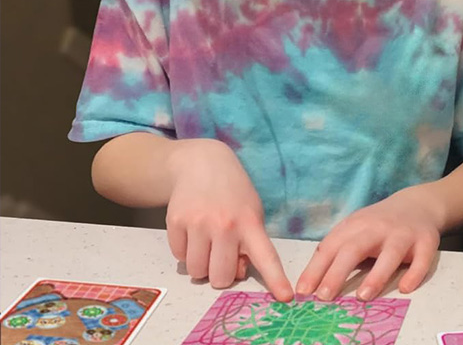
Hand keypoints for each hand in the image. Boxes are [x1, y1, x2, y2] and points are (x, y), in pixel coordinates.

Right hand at [165, 139, 292, 300]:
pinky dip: (186, 252)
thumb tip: (237, 272)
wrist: (202, 164)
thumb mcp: (252, 212)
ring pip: (197, 272)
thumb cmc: (233, 194)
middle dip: (222, 275)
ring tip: (208, 244)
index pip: (266, 257)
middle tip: (222, 257)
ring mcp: (198, 224)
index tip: (286, 298)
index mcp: (251, 223)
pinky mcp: (175, 222)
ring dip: (202, 265)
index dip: (276, 280)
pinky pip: (180, 257)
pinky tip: (193, 232)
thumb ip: (249, 243)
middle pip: (221, 277)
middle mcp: (225, 225)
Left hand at [296, 189, 442, 300]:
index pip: (331, 247)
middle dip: (337, 273)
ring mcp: (403, 234)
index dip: (316, 269)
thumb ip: (336, 249)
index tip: (303, 291)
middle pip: (354, 249)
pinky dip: (414, 273)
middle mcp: (378, 228)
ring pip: (389, 254)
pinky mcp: (426, 241)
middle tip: (324, 297)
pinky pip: (422, 259)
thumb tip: (312, 281)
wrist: (418, 204)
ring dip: (376, 276)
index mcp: (355, 225)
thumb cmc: (380, 224)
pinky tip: (405, 288)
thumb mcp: (355, 228)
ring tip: (362, 297)